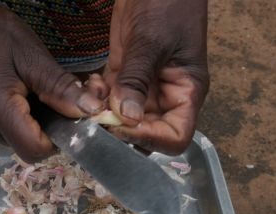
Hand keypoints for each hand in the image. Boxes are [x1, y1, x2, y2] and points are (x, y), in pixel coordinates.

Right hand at [0, 0, 103, 161]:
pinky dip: (32, 121)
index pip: (35, 148)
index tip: (74, 114)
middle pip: (31, 148)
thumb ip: (61, 88)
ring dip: (44, 125)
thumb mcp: (34, 57)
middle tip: (67, 100)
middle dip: (55, 131)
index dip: (60, 138)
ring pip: (25, 143)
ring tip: (46, 94)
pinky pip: (17, 134)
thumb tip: (91, 111)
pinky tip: (33, 98)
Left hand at [103, 0, 209, 153]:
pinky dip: (97, 98)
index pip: (175, 137)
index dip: (150, 138)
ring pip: (123, 120)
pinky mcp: (124, 76)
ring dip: (104, 115)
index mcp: (186, 92)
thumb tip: (127, 117)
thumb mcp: (151, 41)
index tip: (122, 125)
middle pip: (146, 133)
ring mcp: (144, 88)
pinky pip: (110, 99)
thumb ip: (137, 79)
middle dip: (121, 130)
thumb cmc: (167, 3)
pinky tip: (89, 84)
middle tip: (96, 117)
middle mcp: (166, 97)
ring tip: (91, 96)